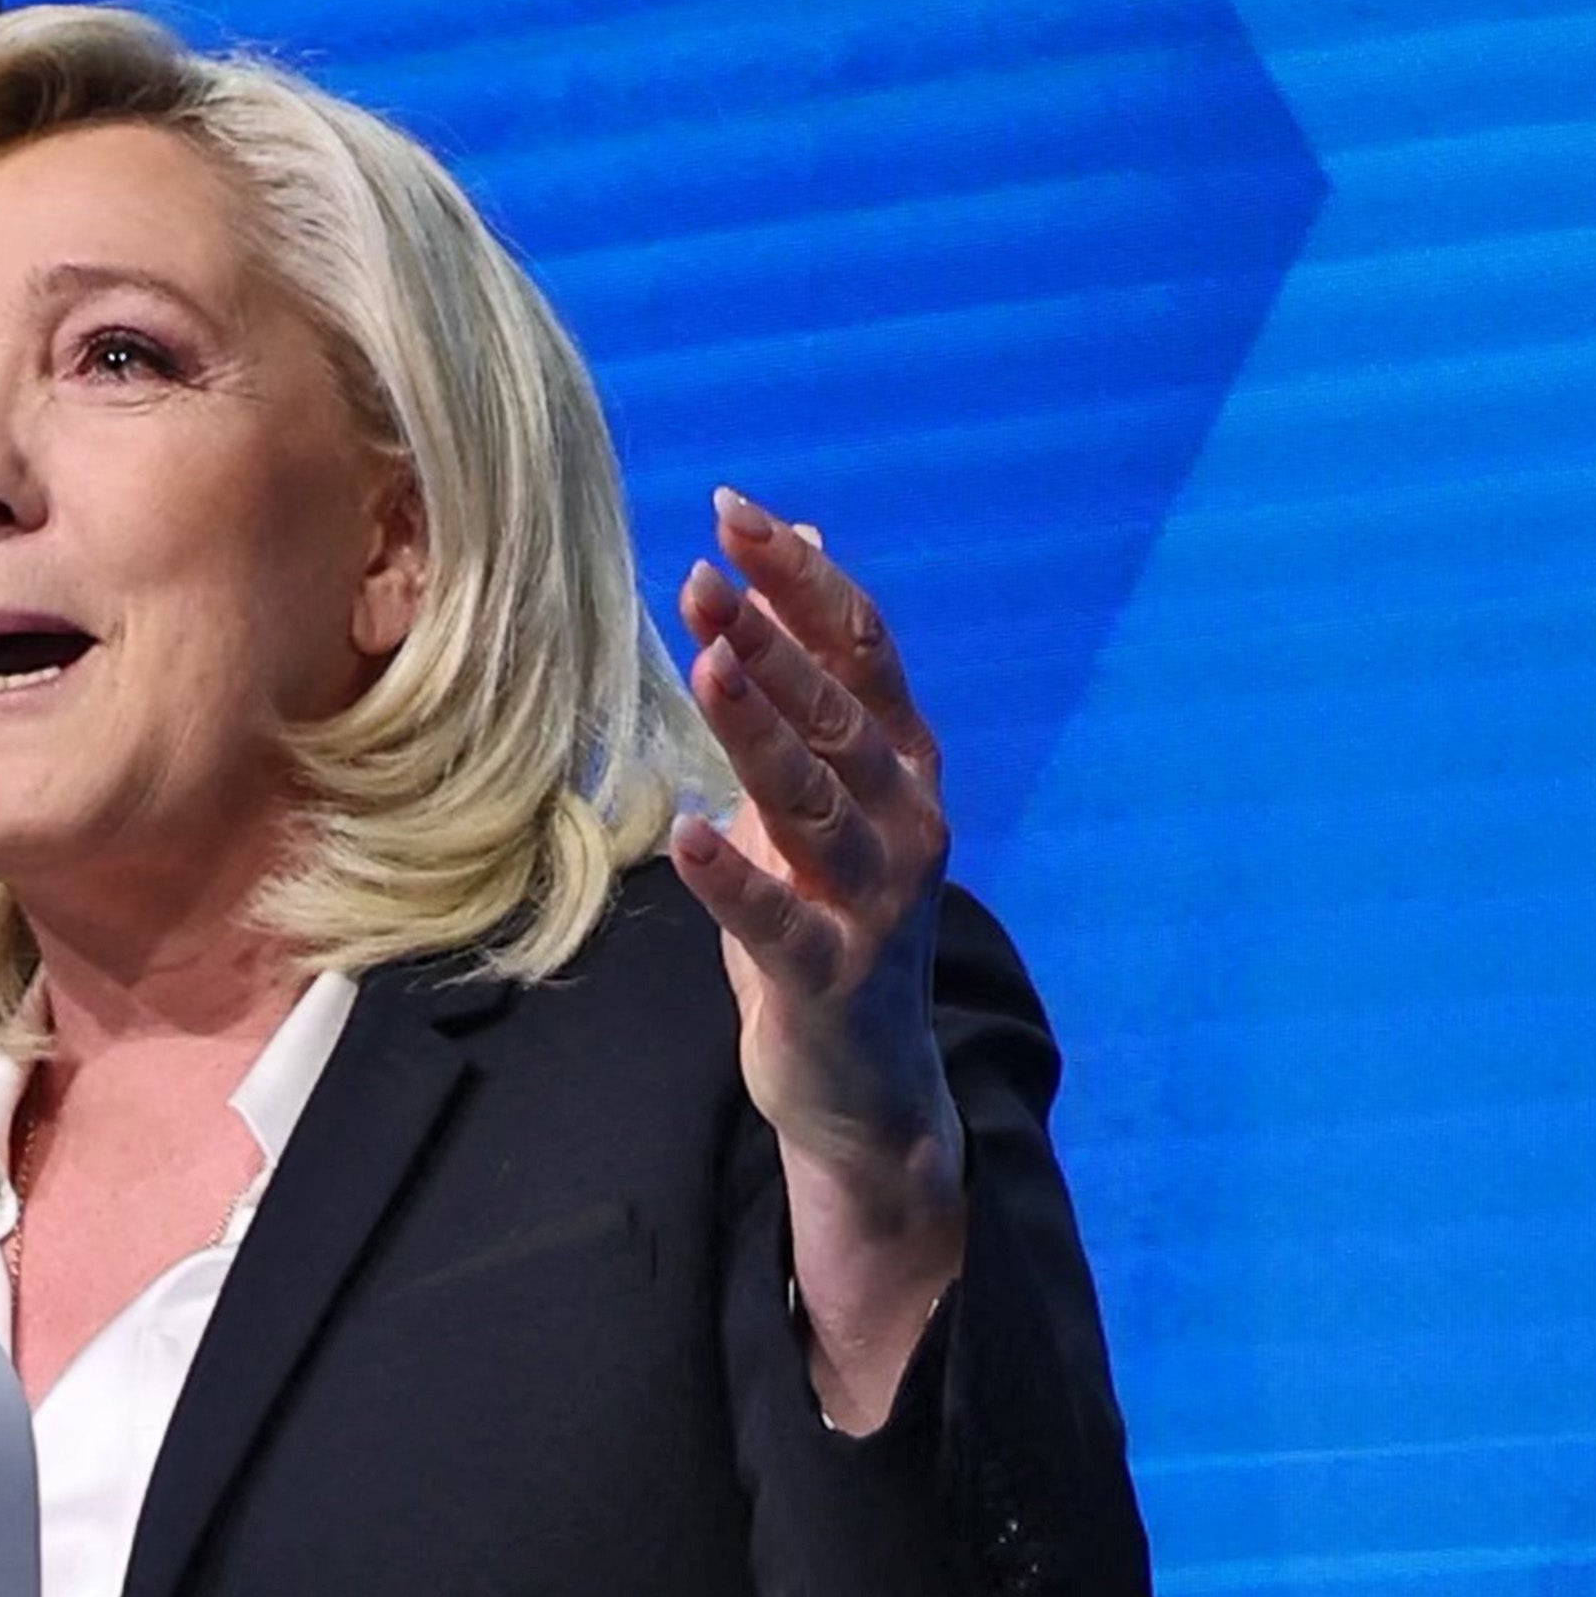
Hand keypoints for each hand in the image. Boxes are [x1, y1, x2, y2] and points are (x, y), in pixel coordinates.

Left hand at [668, 488, 964, 1431]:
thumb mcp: (821, 800)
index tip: (735, 514)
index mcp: (904, 768)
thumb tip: (796, 564)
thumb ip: (812, 693)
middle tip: (703, 577)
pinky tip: (689, 832)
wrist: (863, 1082)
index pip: (862, 648)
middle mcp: (907, 821)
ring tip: (708, 662)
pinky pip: (776, 918)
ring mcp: (876, 899)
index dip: (803, 579)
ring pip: (817, 799)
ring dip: (762, 729)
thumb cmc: (827, 922)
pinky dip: (734, 875)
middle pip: (841, 712)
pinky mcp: (830, 974)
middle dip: (774, 639)